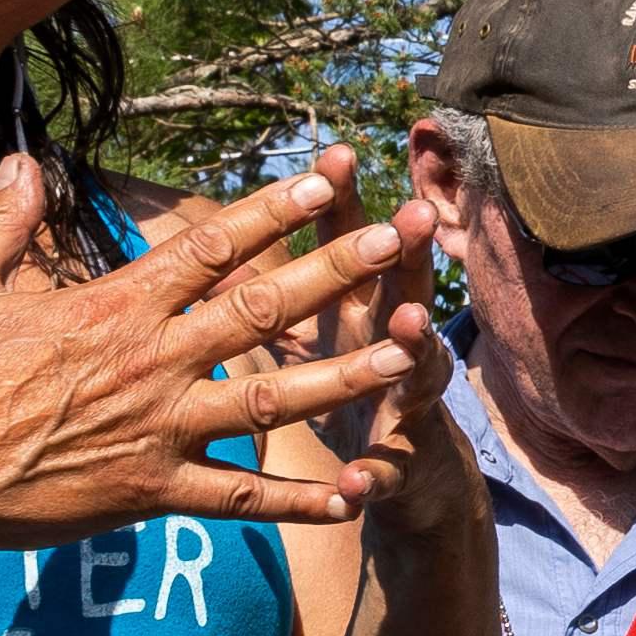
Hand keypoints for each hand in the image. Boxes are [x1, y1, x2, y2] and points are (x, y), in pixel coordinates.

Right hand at [0, 147, 437, 566]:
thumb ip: (2, 221)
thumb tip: (22, 160)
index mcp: (110, 306)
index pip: (209, 245)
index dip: (274, 208)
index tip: (329, 174)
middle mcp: (147, 361)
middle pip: (261, 309)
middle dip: (338, 270)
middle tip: (403, 238)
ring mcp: (156, 429)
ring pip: (271, 400)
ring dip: (345, 377)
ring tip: (409, 354)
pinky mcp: (150, 492)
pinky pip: (238, 499)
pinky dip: (298, 501)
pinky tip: (356, 495)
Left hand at [299, 175, 461, 486]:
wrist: (408, 473)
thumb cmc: (349, 386)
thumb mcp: (318, 333)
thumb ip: (278, 289)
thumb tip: (221, 240)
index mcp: (359, 309)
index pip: (350, 244)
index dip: (344, 203)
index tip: (339, 154)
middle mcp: (391, 346)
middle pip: (402, 290)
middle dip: (407, 254)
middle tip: (414, 215)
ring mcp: (405, 404)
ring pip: (414, 372)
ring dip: (413, 349)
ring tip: (408, 327)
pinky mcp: (404, 465)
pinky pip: (390, 471)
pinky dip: (376, 475)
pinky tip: (357, 481)